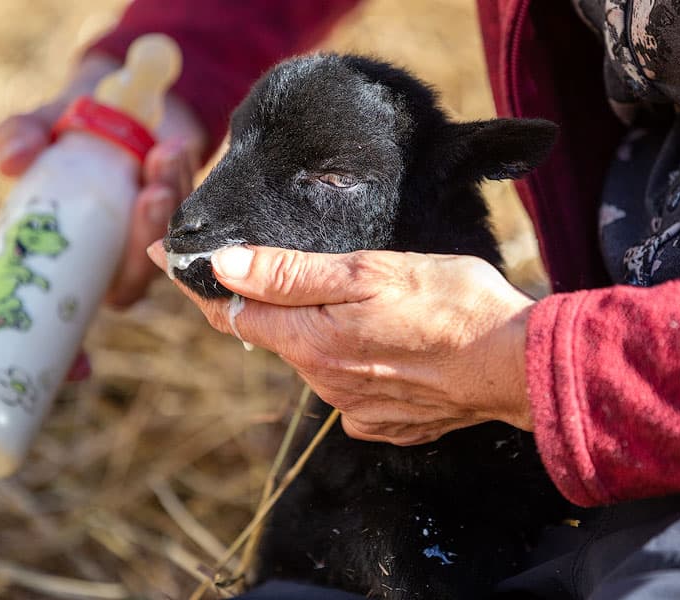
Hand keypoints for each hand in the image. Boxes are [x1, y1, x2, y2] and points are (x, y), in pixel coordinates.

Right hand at [0, 52, 206, 306]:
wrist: (119, 100)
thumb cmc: (73, 131)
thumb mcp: (41, 130)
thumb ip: (21, 140)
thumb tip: (12, 160)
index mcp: (96, 259)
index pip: (123, 291)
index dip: (130, 276)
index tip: (122, 241)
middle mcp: (138, 250)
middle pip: (159, 262)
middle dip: (156, 228)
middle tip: (153, 191)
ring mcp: (169, 225)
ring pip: (182, 227)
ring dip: (175, 192)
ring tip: (164, 154)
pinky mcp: (193, 200)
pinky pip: (198, 199)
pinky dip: (186, 174)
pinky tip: (175, 148)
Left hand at [147, 243, 535, 444]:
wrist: (515, 364)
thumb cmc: (450, 304)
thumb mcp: (368, 273)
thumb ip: (291, 275)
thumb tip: (223, 266)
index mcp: (312, 341)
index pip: (232, 312)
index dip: (197, 283)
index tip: (164, 256)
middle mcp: (324, 381)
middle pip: (274, 335)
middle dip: (263, 302)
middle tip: (269, 263)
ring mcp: (355, 408)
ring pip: (314, 358)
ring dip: (315, 330)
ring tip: (351, 298)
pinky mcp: (386, 422)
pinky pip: (350, 386)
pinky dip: (352, 360)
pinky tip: (385, 340)